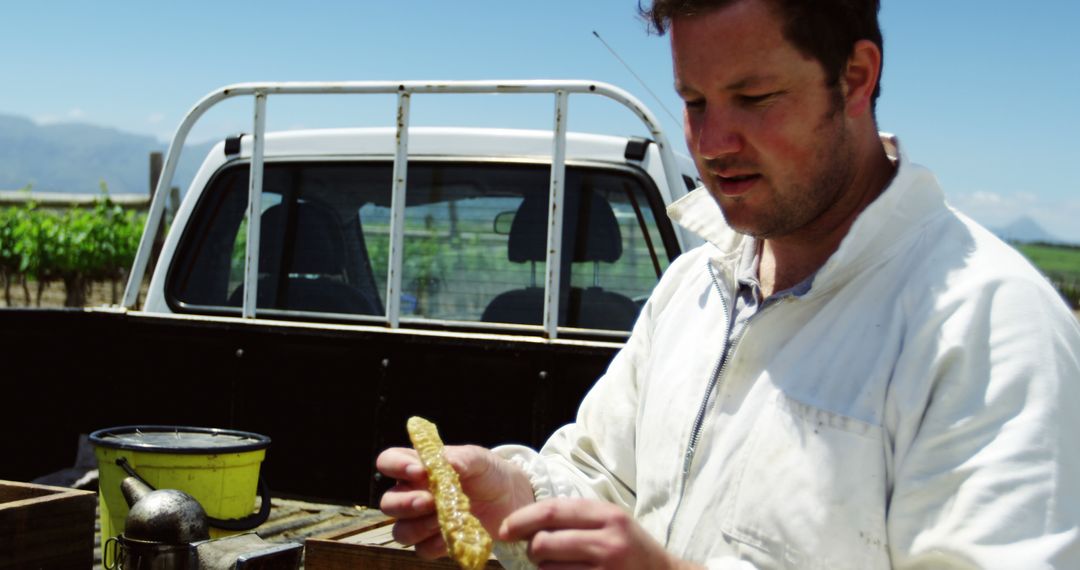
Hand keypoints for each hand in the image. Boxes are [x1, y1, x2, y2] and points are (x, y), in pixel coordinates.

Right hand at [377, 444, 534, 559]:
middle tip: (430, 501)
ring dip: (418, 527)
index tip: (419, 472)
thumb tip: (442, 461)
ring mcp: (422, 521)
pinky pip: (422, 550)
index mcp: (418, 467)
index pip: (389, 462)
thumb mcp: (479, 459)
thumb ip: (460, 458)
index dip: (395, 466)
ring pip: (400, 531)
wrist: (512, 500)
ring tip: (442, 519)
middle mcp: (414, 494)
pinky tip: (450, 537)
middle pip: (388, 503)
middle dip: (405, 503)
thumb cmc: (489, 473)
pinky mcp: (436, 542)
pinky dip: (434, 545)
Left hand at [499, 498, 700, 569]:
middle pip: (544, 543)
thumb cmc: (632, 548)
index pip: (552, 511)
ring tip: (557, 567)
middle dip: (531, 549)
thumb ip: (576, 517)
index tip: (504, 528)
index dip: (522, 519)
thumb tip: (525, 522)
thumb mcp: (612, 521)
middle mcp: (608, 543)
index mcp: (609, 516)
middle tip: (535, 552)